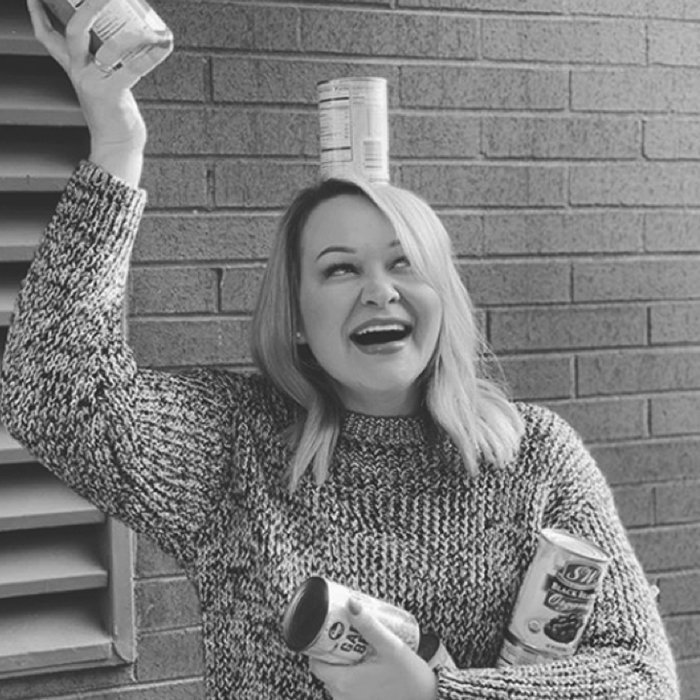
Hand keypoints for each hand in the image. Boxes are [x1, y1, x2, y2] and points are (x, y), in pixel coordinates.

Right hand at [27, 0, 146, 184]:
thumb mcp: (101, 83)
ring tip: (153, 28)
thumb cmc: (114, 114)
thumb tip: (122, 38)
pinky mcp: (112, 93)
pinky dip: (152, 55)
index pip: (48, 37)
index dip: (39, 14)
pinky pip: (134, 68)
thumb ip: (103, 63)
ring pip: (109, 47)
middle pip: (74, 31)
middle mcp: (79, 72)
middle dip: (87, 7)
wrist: (117, 146)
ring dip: (135, 34)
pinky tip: (165, 45)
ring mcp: (94, 82)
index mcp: (74, 67)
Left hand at [309, 600, 437, 699]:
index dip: (320, 645)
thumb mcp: (389, 646)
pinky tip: (368, 663)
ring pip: (337, 679)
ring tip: (360, 646)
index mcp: (343, 683)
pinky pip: (349, 690)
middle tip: (348, 633)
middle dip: (334, 650)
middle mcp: (342, 698)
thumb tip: (350, 603)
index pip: (316, 663)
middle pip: (326, 669)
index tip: (330, 630)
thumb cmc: (411, 678)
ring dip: (344, 663)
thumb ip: (368, 625)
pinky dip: (353, 676)